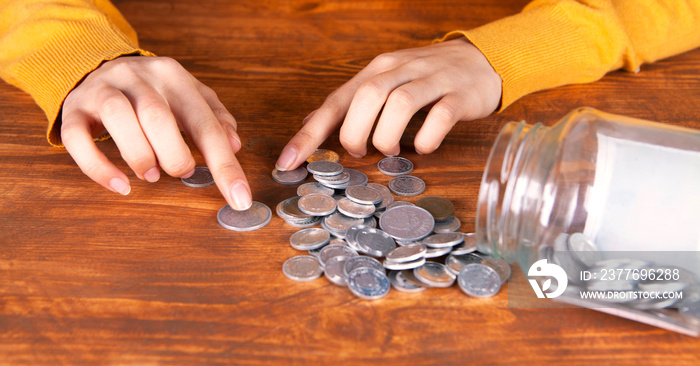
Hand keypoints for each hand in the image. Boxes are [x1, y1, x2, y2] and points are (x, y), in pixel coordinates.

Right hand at [61, 56, 252, 209]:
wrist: (96, 66)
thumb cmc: (153, 92)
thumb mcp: (189, 96)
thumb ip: (214, 117)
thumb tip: (235, 144)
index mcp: (174, 76)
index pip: (205, 123)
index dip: (225, 164)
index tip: (239, 198)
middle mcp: (138, 77)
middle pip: (158, 116)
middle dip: (175, 155)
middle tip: (180, 171)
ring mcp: (102, 89)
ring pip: (118, 118)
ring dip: (139, 155)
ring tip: (151, 174)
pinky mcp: (74, 108)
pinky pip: (78, 137)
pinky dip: (99, 167)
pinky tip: (120, 185)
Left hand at [276, 38, 501, 169]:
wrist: (482, 59)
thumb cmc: (426, 77)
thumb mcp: (385, 82)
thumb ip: (349, 102)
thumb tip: (309, 122)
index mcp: (377, 69)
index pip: (336, 100)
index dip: (310, 134)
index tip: (288, 162)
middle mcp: (401, 69)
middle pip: (367, 96)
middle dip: (355, 132)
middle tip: (360, 151)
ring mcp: (433, 79)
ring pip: (401, 103)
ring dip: (388, 135)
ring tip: (390, 150)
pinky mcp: (461, 94)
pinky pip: (441, 116)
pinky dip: (427, 138)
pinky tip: (423, 148)